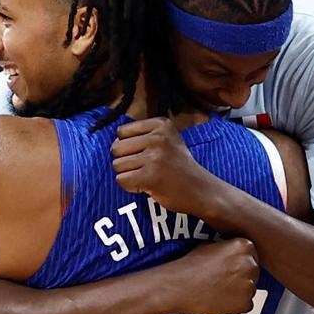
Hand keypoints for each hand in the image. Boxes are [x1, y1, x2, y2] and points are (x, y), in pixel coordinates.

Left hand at [111, 118, 230, 222]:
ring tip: (147, 176)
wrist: (201, 189)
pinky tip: (146, 186)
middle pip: (116, 148)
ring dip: (128, 175)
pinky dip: (130, 187)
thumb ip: (143, 135)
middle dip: (125, 161)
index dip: (127, 146)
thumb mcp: (168, 139)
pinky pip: (121, 180)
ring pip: (117, 165)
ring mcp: (154, 157)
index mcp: (161, 124)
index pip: (121, 132)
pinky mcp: (150, 176)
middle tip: (145, 168)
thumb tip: (113, 141)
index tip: (144, 154)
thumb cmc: (179, 166)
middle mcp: (157, 137)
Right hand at [164, 238, 259, 313]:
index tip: (229, 266)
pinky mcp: (244, 303)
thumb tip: (232, 254)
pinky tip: (220, 299)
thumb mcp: (210, 245)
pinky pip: (246, 305)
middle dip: (240, 276)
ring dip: (238, 290)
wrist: (178, 287)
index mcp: (244, 246)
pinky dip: (235, 305)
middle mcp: (250, 264)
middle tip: (222, 279)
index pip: (251, 254)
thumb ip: (227, 248)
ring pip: (250, 289)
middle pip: (253, 271)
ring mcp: (249, 285)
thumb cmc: (189, 267)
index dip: (238, 261)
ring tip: (218, 289)